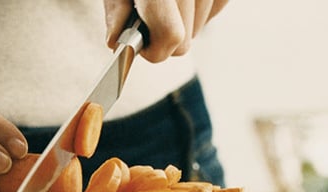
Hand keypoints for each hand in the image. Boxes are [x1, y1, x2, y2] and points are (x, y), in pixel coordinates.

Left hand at [103, 0, 228, 62]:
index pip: (171, 37)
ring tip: (166, 2)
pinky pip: (212, 15)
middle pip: (183, 42)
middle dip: (162, 39)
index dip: (154, 50)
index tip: (139, 45)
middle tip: (147, 17)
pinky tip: (182, 1)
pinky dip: (196, 15)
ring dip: (179, 26)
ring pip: (197, 32)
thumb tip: (116, 42)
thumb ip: (116, 9)